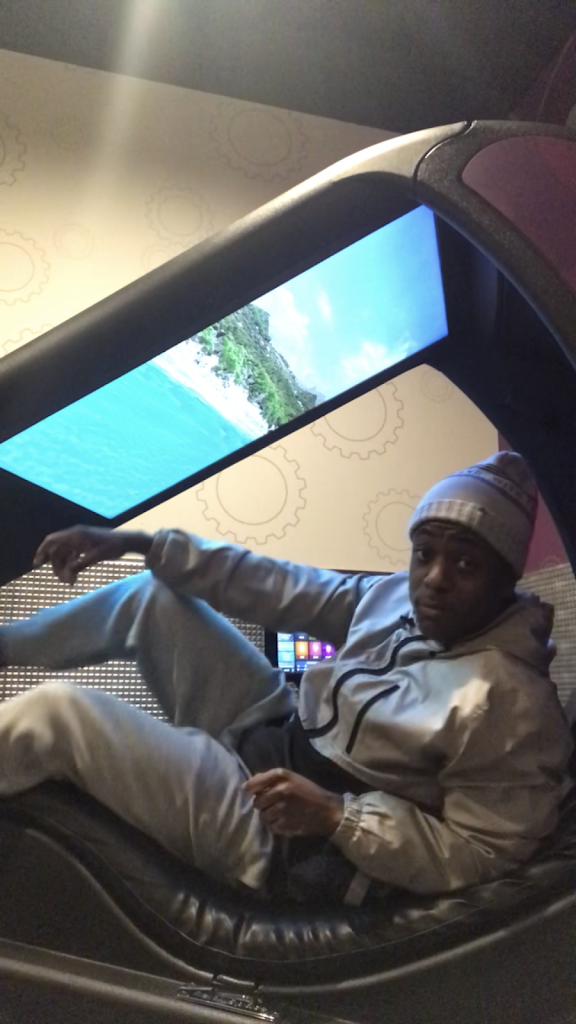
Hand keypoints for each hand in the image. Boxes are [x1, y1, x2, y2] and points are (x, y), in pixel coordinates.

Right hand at [33, 526, 152, 583]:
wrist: (128, 542)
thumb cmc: (113, 547)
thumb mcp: (96, 557)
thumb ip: (80, 565)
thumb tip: (66, 574)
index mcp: (76, 535)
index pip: (52, 541)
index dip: (42, 551)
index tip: (37, 564)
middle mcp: (76, 536)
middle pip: (57, 551)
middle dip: (57, 566)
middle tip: (64, 581)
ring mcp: (80, 541)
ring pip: (65, 555)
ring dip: (65, 568)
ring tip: (72, 582)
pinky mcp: (86, 546)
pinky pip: (73, 556)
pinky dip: (72, 566)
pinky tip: (75, 577)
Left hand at [244, 768, 343, 836]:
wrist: (327, 810)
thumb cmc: (309, 792)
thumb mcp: (293, 778)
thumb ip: (272, 778)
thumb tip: (250, 783)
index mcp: (283, 777)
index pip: (257, 781)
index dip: (249, 787)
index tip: (246, 790)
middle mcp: (281, 790)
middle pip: (257, 801)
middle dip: (262, 804)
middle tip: (271, 804)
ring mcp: (282, 808)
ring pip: (262, 815)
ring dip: (268, 816)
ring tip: (279, 814)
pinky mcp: (285, 823)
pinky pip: (270, 826)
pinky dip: (275, 825)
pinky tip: (284, 821)